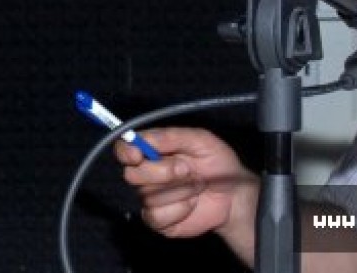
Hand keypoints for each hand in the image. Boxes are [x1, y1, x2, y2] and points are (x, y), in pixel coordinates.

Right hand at [115, 127, 258, 243]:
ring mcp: (149, 198)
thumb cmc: (216, 162)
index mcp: (151, 151)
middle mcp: (145, 174)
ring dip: (178, 191)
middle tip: (187, 170)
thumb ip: (170, 136)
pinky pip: (156, 216)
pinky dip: (179, 209)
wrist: (234, 194)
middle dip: (162, 172)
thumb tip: (142, 139)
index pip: (123, 149)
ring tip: (196, 186)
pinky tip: (191, 204)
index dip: (126, 152)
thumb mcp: (200, 140)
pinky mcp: (158, 220)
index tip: (139, 155)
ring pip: (147, 196)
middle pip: (131, 175)